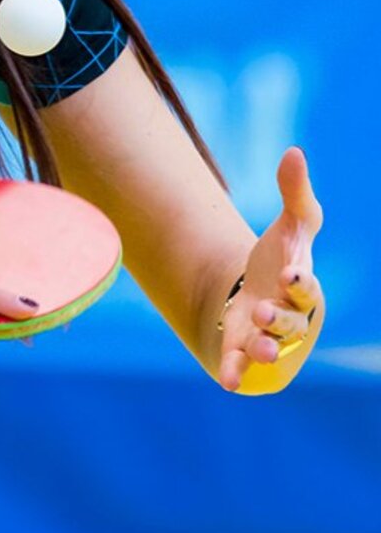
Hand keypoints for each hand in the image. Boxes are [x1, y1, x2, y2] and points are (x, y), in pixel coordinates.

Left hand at [218, 147, 323, 392]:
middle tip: (262, 312)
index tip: (291, 275)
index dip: (301, 283)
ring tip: (255, 349)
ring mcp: (266, 333)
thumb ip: (295, 193)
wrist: (265, 286)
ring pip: (271, 347)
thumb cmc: (285, 254)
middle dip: (278, 319)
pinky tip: (227, 382)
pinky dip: (236, 371)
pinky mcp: (243, 346)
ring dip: (263, 349)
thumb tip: (293, 151)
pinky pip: (242, 363)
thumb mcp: (293, 222)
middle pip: (290, 322)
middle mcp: (288, 314)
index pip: (306, 286)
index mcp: (302, 284)